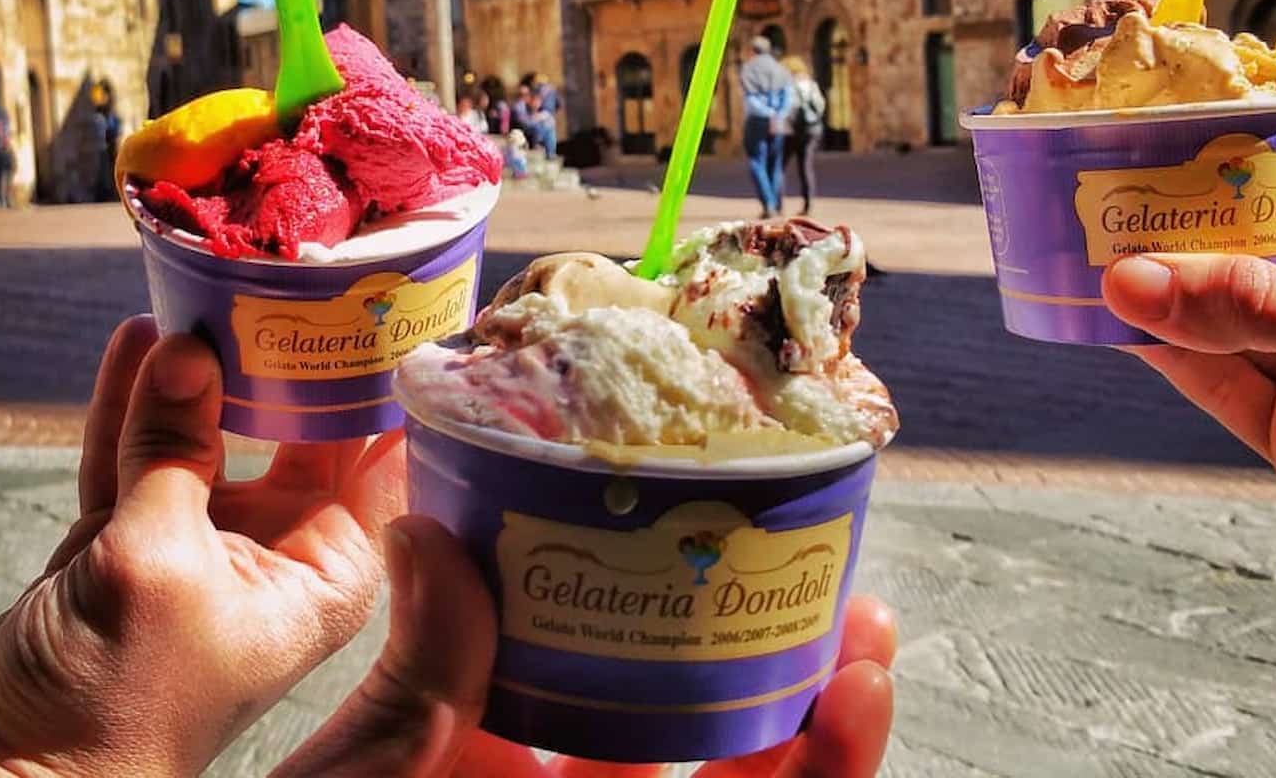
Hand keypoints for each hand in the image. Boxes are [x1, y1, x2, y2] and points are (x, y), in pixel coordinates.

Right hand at [0, 317, 405, 775]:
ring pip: (213, 432)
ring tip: (212, 290)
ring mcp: (206, 539)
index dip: (382, 382)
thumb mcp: (153, 561)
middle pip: (301, 430)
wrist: (11, 775)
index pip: (379, 455)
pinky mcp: (134, 539)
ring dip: (206, 370)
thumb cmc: (112, 702)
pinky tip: (140, 336)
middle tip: (293, 274)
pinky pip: (143, 450)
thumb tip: (192, 346)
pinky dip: (136, 402)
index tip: (381, 302)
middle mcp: (282, 549)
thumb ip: (174, 447)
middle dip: (293, 357)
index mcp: (329, 568)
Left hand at [275, 516, 897, 776]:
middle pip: (710, 718)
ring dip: (831, 718)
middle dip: (777, 644)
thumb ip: (409, 685)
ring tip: (866, 639)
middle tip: (817, 567)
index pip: (598, 666)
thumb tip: (427, 530)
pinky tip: (849, 719)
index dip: (660, 594)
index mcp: (506, 766)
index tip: (704, 522)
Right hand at [1103, 173, 1275, 649]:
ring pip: (1221, 323)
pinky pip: (1218, 385)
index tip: (1159, 149)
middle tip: (1103, 205)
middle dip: (1179, 237)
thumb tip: (1134, 281)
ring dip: (1161, 300)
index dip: (1233, 169)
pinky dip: (1167, 359)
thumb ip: (1256, 308)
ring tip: (1089, 262)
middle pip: (1246, 256)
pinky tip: (1118, 331)